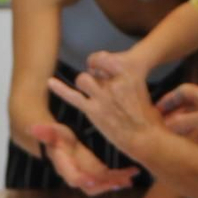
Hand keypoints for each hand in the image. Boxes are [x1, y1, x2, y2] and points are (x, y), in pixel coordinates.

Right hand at [30, 121, 137, 195]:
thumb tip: (31, 128)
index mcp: (66, 167)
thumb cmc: (56, 136)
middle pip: (91, 187)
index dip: (81, 180)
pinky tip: (133, 172)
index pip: (72, 177)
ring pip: (103, 185)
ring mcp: (88, 175)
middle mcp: (77, 174)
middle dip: (105, 186)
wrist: (59, 142)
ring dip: (117, 182)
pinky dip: (122, 176)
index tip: (90, 180)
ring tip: (130, 178)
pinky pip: (110, 178)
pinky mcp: (97, 172)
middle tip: (119, 183)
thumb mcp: (51, 132)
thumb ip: (44, 131)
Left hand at [46, 50, 166, 154]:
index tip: (101, 67)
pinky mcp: (93, 111)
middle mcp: (113, 82)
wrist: (146, 139)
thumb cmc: (147, 117)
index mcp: (128, 72)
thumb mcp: (140, 88)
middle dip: (94, 75)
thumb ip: (124, 79)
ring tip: (90, 91)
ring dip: (84, 83)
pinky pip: (73, 97)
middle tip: (99, 84)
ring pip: (83, 79)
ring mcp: (102, 96)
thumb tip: (111, 74)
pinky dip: (60, 89)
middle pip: (93, 69)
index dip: (100, 62)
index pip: (104, 58)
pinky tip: (50, 82)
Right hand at [157, 83, 197, 144]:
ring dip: (184, 127)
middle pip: (187, 106)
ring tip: (171, 137)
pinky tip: (192, 145)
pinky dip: (197, 137)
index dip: (168, 99)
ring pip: (195, 119)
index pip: (182, 91)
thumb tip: (165, 126)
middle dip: (173, 114)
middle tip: (160, 125)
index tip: (155, 109)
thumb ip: (186, 122)